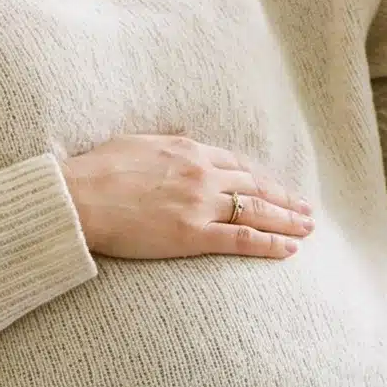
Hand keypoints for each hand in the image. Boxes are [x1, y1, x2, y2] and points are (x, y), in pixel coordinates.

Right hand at [59, 133, 314, 260]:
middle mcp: (202, 174)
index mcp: (188, 150)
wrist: (78, 197)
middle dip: (283, 198)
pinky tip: (289, 249)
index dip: (260, 179)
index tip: (274, 188)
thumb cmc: (97, 171)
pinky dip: (269, 244)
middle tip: (305, 209)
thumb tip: (177, 137)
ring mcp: (200, 204)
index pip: (236, 165)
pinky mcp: (192, 234)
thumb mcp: (136, 142)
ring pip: (257, 211)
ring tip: (308, 228)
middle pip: (255, 186)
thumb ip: (164, 142)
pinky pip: (242, 239)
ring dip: (287, 220)